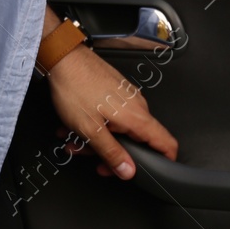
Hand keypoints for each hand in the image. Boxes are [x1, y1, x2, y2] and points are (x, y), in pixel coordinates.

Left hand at [46, 43, 176, 179]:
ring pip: (118, 128)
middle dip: (112, 153)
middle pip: (136, 141)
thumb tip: (128, 171)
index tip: (151, 171)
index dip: (165, 162)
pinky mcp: (113, 90)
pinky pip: (110, 115)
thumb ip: (111, 153)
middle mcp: (137, 105)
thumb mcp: (90, 129)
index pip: (167, 144)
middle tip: (92, 158)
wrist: (62, 56)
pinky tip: (73, 125)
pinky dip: (94, 123)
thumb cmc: (74, 87)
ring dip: (97, 138)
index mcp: (137, 117)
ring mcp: (125, 96)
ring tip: (73, 140)